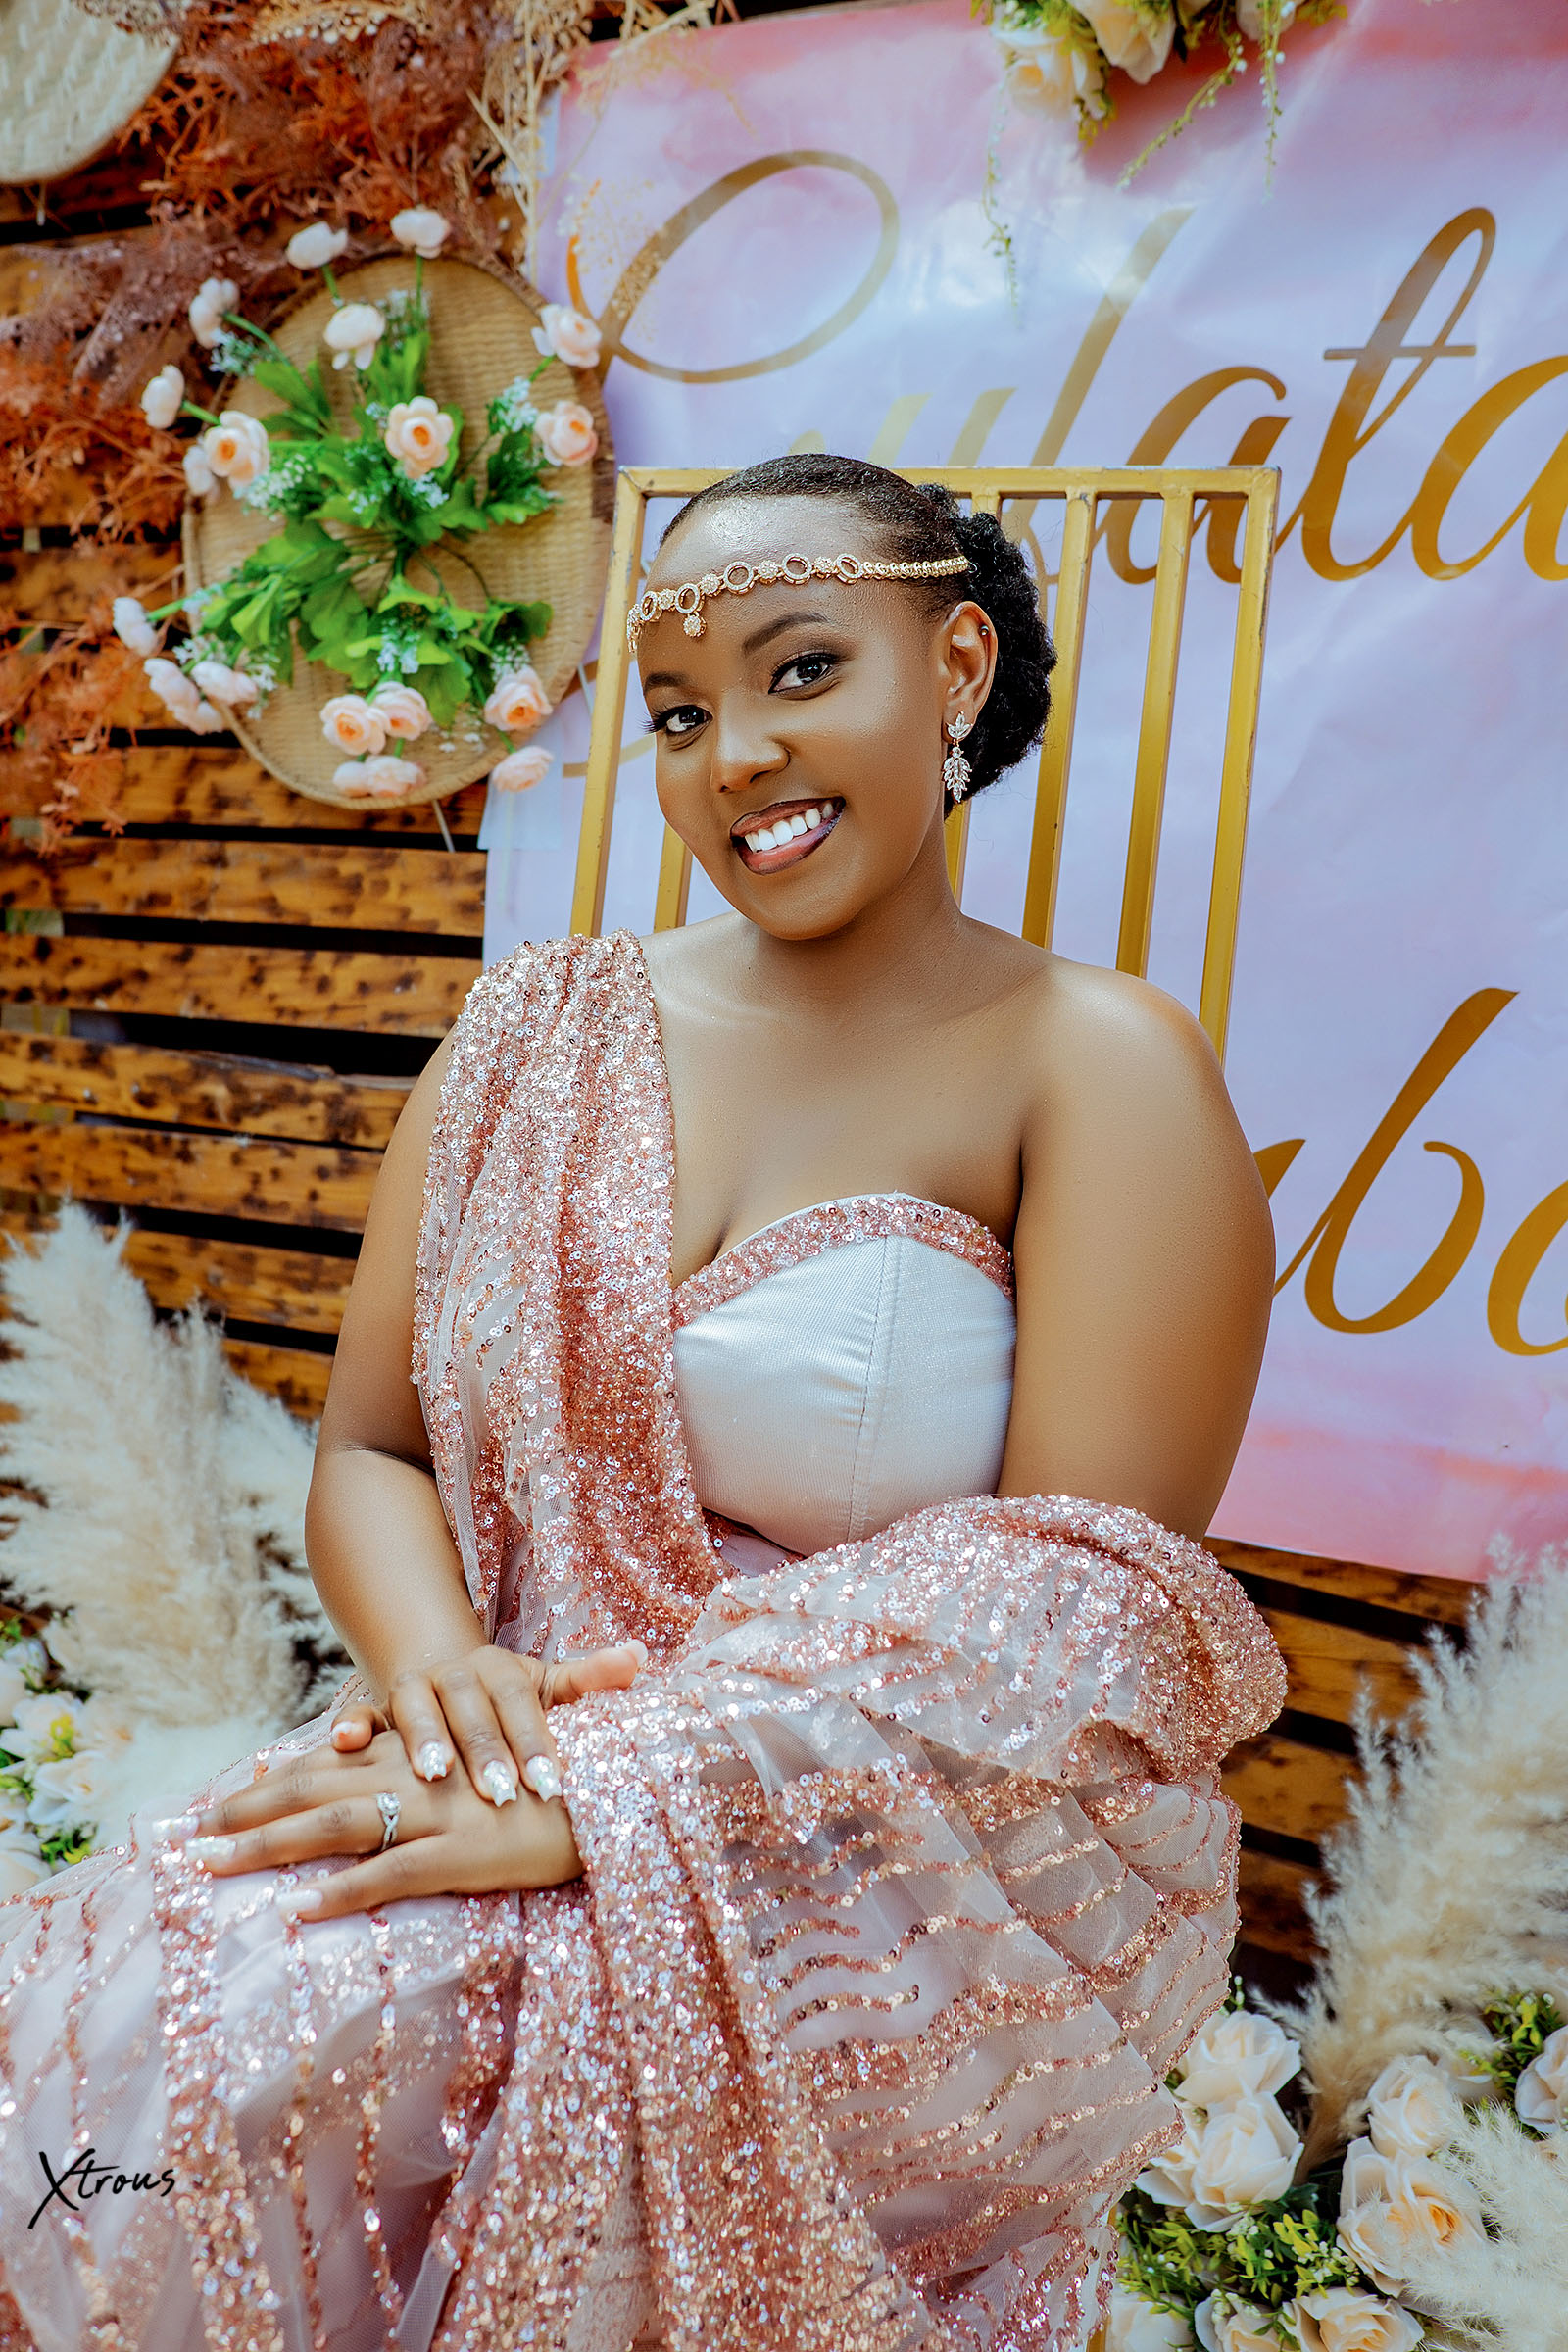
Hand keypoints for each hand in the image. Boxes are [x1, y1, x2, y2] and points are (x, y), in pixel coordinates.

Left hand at [181, 1727, 581, 1920]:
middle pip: (311, 1791)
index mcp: (414, 1755)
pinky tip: (294, 1910)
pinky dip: (339, 1891)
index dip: (267, 1786)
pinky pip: (388, 1874)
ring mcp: (436, 1815)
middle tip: (186, 1840)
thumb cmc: (542, 1779)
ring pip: (334, 1827)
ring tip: (211, 1868)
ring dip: (267, 1849)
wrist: (609, 1791)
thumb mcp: (476, 1758)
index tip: (216, 1808)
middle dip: (244, 1817)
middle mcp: (414, 1776)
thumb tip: (349, 1753)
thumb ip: (414, 1759)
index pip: (324, 1764)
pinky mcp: (461, 1854)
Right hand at [328, 1639, 645, 1807]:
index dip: (536, 1741)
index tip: (554, 1783)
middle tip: (503, 1794)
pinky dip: (350, 1726)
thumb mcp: (545, 1685)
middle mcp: (456, 1674)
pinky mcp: (376, 1708)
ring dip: (421, 1736)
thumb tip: (639, 1657)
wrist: (438, 1669)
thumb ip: (588, 1678)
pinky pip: (359, 1714)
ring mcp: (413, 1688)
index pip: (522, 1703)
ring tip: (433, 1774)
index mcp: (501, 1671)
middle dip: (485, 1751)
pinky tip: (343, 1745)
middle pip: (472, 1708)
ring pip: (415, 1707)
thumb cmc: (504, 1696)